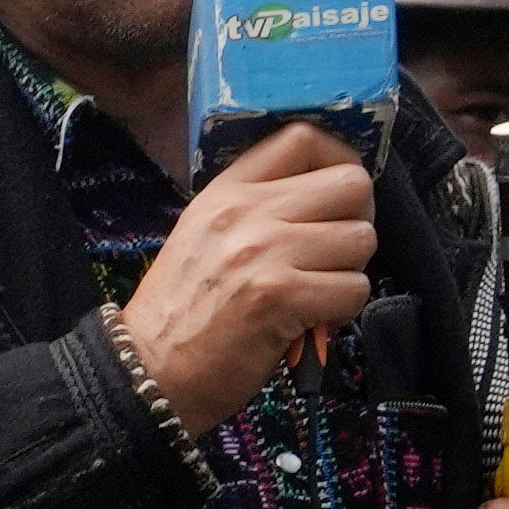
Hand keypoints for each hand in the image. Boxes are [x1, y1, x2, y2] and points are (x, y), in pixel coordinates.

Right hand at [115, 128, 384, 423]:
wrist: (147, 371)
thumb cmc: (180, 309)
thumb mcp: (204, 234)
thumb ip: (256, 206)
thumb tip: (326, 196)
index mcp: (227, 190)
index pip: (304, 137)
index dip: (338, 160)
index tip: (336, 196)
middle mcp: (247, 212)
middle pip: (351, 184)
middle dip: (357, 220)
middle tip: (335, 252)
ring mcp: (265, 253)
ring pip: (361, 239)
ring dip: (350, 271)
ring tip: (317, 291)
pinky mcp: (282, 298)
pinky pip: (354, 288)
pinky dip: (343, 310)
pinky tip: (312, 321)